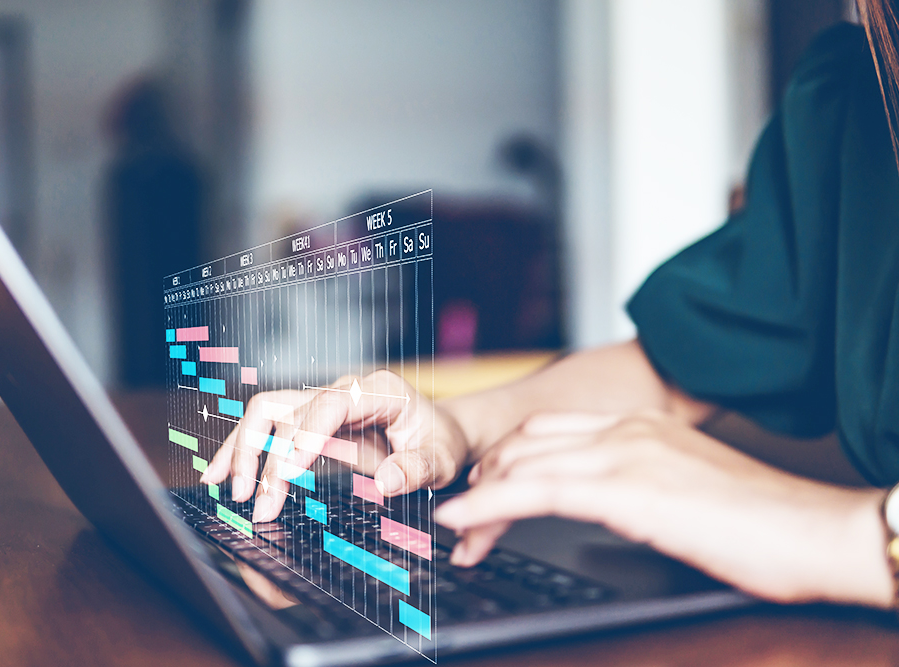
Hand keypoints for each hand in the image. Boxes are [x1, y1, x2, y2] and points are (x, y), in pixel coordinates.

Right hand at [201, 370, 469, 522]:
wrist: (439, 433)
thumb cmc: (440, 442)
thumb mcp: (441, 459)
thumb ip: (417, 468)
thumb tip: (386, 482)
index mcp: (377, 389)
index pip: (330, 403)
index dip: (304, 435)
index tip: (287, 473)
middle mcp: (343, 390)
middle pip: (289, 408)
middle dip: (266, 453)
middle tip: (259, 500)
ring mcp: (322, 403)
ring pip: (267, 411)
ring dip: (243, 447)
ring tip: (227, 488)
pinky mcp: (309, 421)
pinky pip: (268, 427)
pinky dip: (243, 449)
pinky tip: (220, 474)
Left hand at [434, 409, 891, 606]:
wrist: (814, 530)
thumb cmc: (763, 523)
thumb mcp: (687, 490)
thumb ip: (643, 484)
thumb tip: (613, 504)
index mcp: (641, 425)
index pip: (550, 431)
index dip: (510, 459)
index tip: (488, 487)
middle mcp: (626, 429)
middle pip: (527, 443)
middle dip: (488, 477)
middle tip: (466, 513)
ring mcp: (624, 453)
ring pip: (523, 465)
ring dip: (480, 498)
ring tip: (456, 526)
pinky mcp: (624, 489)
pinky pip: (536, 492)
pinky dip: (490, 506)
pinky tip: (465, 522)